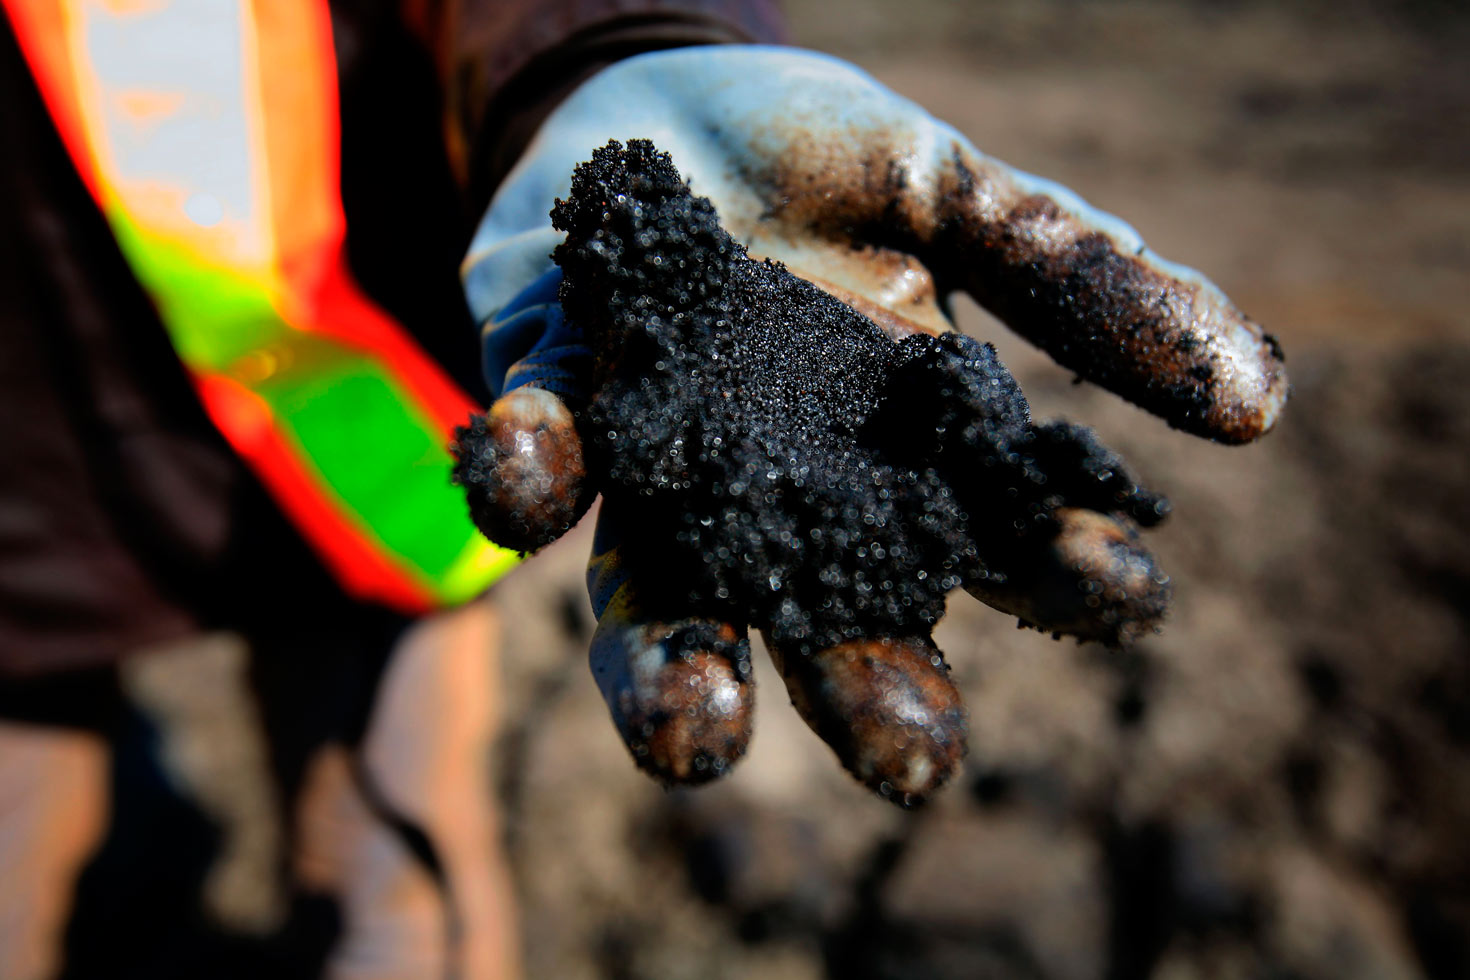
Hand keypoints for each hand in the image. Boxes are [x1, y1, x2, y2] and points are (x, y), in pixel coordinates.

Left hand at [454, 46, 1285, 805]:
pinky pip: (538, 451)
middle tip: (916, 753)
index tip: (1125, 593)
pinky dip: (531, 467)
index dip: (1054, 577)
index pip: (984, 550)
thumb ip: (1079, 278)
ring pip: (657, 596)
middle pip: (820, 622)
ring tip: (703, 725)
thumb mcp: (955, 197)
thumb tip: (1258, 396)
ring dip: (672, 668)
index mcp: (889, 467)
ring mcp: (652, 467)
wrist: (663, 102)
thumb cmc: (827, 169)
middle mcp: (771, 502)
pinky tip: (535, 473)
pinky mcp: (545, 397)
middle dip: (862, 691)